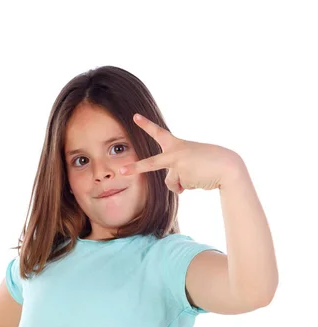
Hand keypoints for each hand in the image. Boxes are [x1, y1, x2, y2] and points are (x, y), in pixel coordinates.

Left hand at [119, 113, 240, 192]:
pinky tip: (200, 179)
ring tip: (197, 174)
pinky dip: (190, 186)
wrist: (227, 166)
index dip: (146, 125)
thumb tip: (176, 187)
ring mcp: (178, 166)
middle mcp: (174, 154)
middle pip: (151, 164)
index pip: (159, 133)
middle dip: (135, 168)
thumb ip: (176, 172)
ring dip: (182, 183)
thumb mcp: (189, 163)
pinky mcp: (184, 178)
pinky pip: (180, 188)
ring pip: (171, 183)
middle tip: (121, 170)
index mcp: (176, 145)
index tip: (134, 117)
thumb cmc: (208, 162)